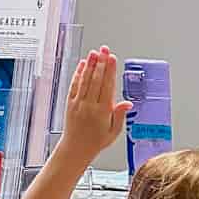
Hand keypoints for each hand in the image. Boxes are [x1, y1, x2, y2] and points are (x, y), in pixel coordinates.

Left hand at [58, 49, 128, 163]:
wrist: (76, 148)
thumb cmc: (96, 141)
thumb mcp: (114, 132)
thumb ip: (120, 115)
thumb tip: (127, 103)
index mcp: (102, 112)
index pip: (107, 86)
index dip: (110, 71)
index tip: (112, 59)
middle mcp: (89, 105)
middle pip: (96, 79)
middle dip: (101, 63)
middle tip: (104, 50)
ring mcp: (79, 103)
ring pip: (85, 80)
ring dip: (90, 65)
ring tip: (94, 52)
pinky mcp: (70, 102)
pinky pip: (75, 85)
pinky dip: (78, 74)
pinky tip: (83, 65)